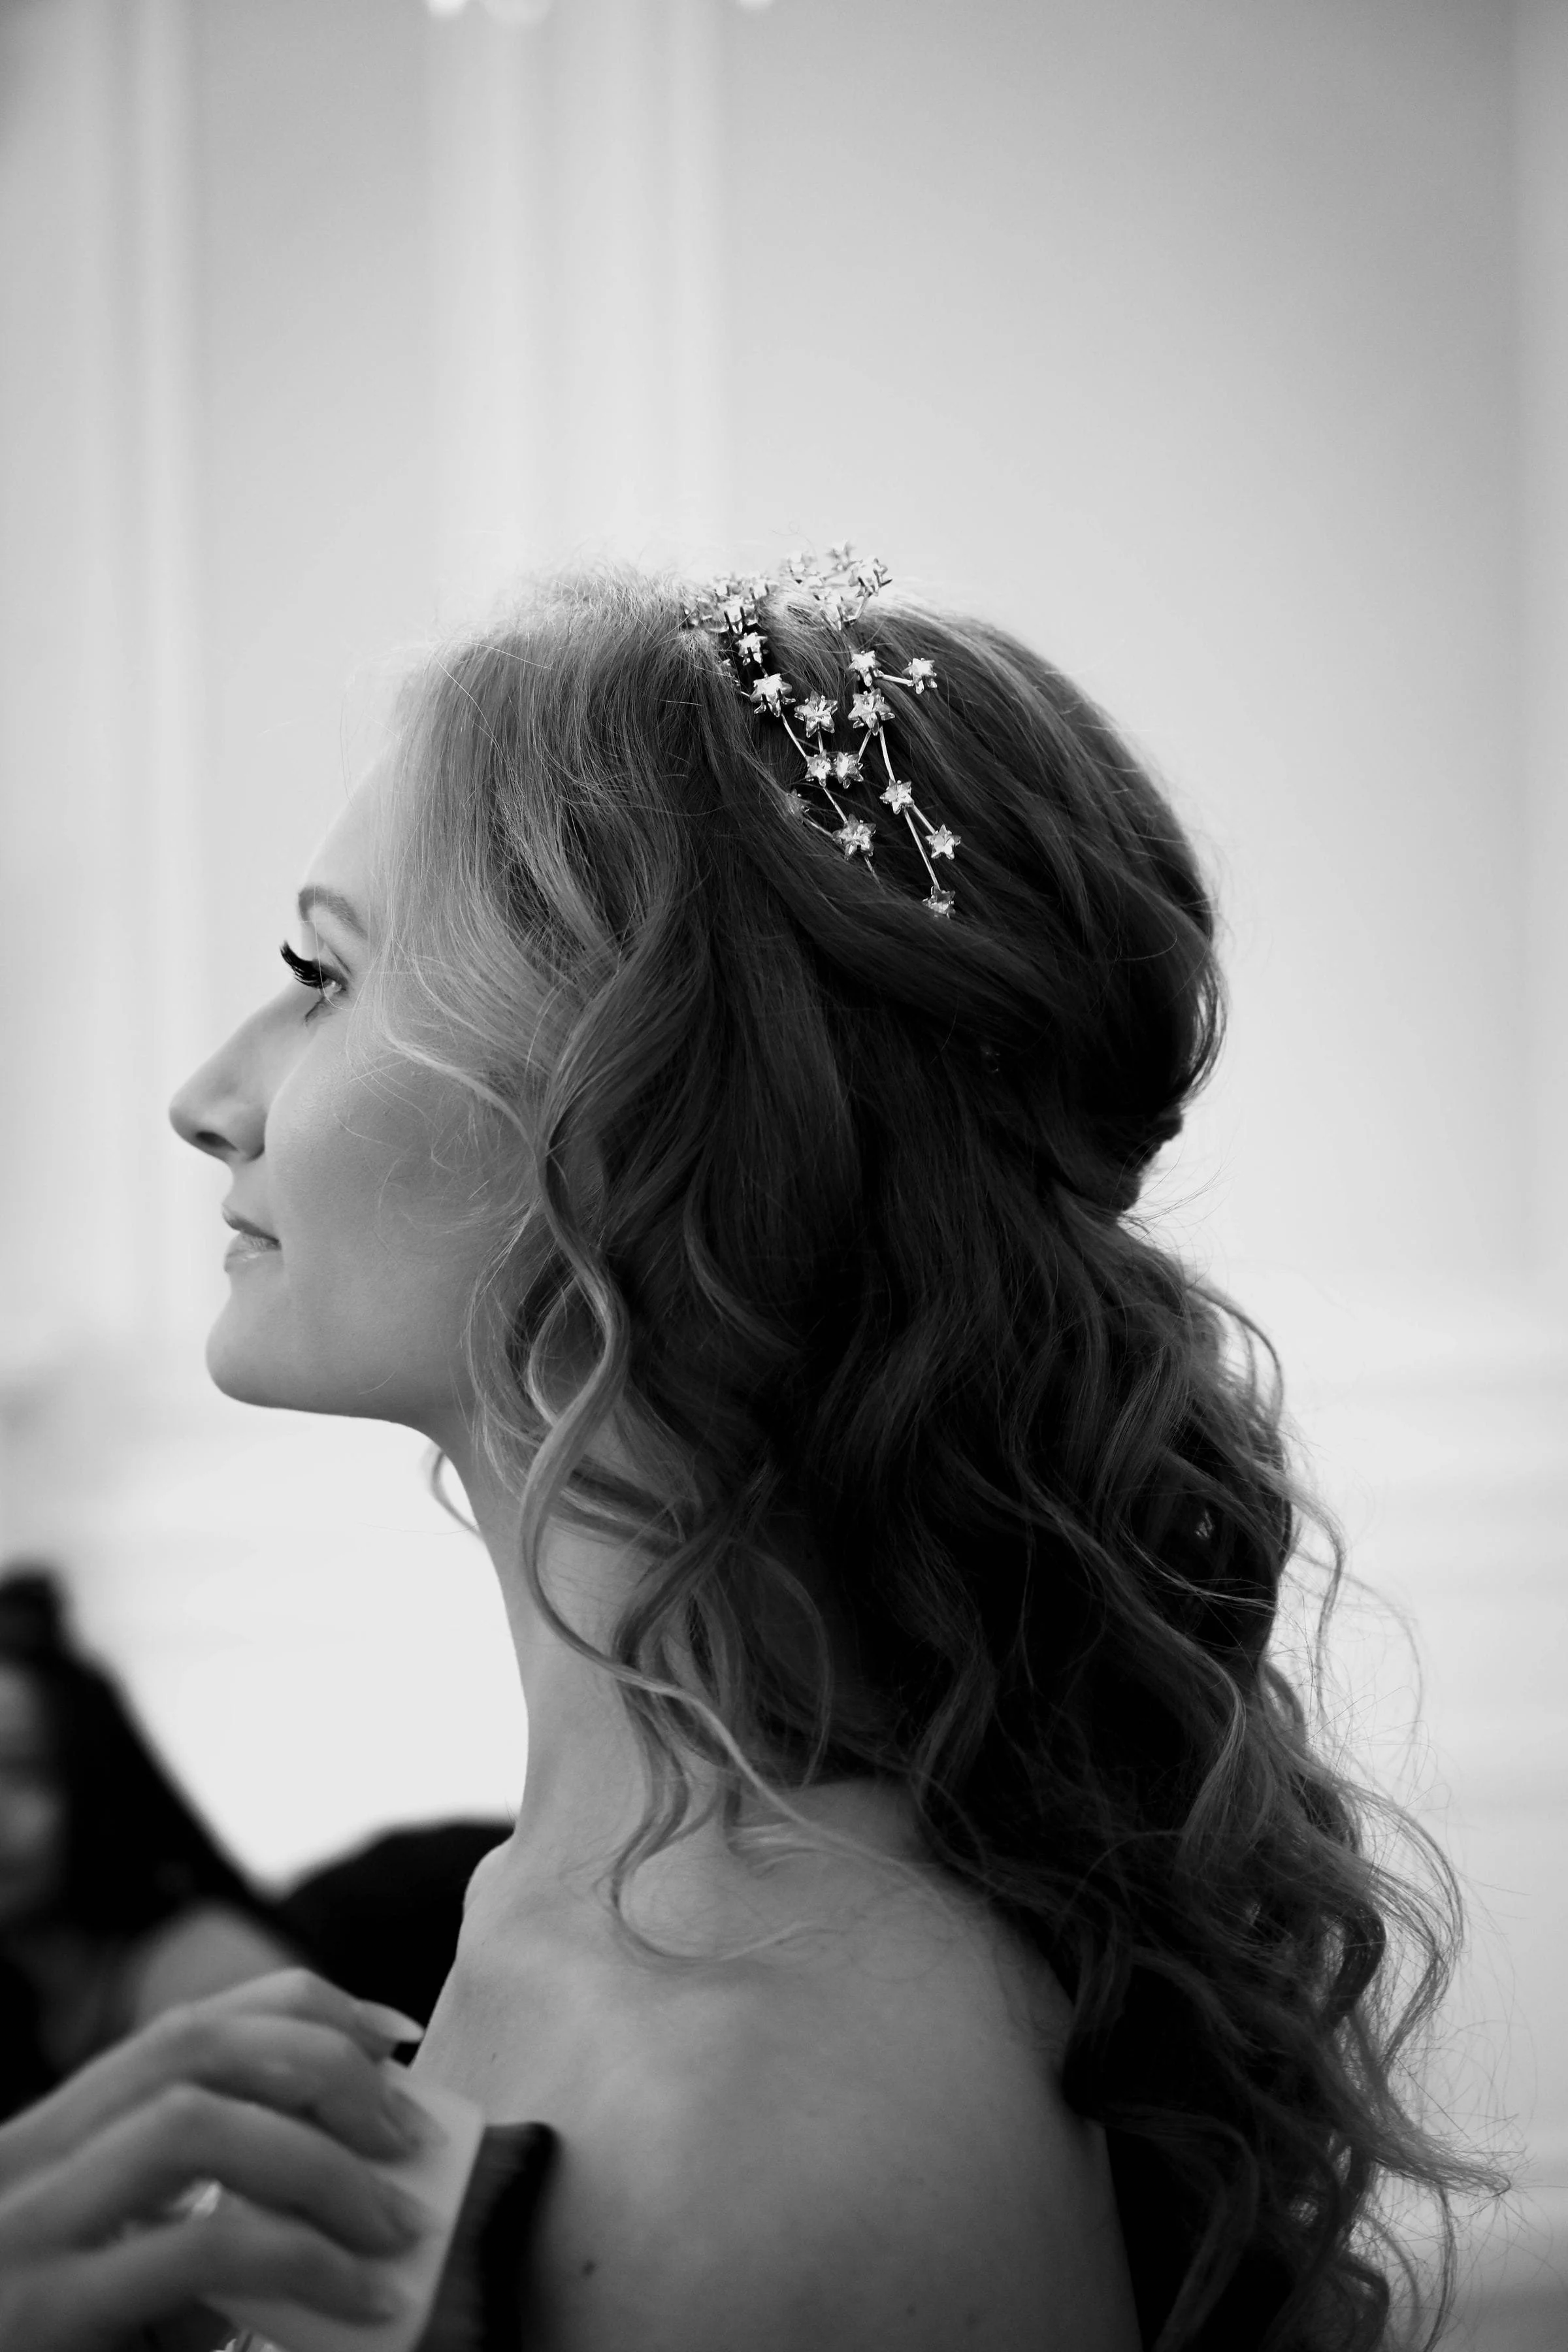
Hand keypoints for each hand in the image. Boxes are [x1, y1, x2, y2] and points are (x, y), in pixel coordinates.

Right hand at [0, 1968, 431, 2351]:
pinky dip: (303, 2257)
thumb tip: (354, 2183)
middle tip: (409, 2136)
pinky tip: (362, 2294)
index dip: (303, 2008)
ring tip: (395, 2221)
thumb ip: (209, 2218)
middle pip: (191, 2047)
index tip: (392, 2036)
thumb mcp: (127, 2274)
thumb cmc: (64, 2350)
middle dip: (322, 2067)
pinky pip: (202, 2245)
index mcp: (53, 2138)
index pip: (185, 2024)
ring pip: (191, 2122)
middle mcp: (27, 2158)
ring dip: (320, 2159)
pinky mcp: (42, 2309)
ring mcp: (23, 2227)